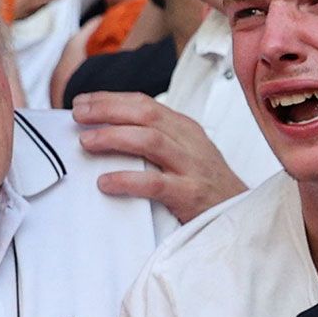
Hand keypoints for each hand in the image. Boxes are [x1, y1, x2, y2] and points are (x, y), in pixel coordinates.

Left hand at [73, 91, 246, 224]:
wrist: (240, 218)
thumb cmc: (206, 186)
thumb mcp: (186, 154)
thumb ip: (156, 141)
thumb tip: (106, 133)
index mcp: (186, 129)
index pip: (145, 104)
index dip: (111, 99)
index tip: (82, 101)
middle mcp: (190, 142)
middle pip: (145, 115)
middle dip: (107, 110)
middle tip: (77, 115)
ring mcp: (192, 167)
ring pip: (150, 141)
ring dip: (114, 137)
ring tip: (86, 142)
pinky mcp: (191, 195)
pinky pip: (155, 183)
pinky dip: (127, 180)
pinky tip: (105, 183)